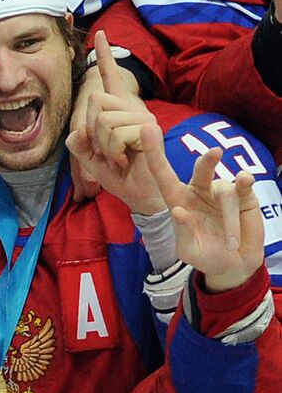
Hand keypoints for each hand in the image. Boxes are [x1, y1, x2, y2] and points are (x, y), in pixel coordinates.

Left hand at [66, 31, 163, 213]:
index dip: (105, 58)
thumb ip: (79, 145)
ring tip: (117, 159)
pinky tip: (125, 161)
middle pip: (95, 101)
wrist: (142, 196)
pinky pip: (115, 135)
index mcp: (119, 113)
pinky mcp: (147, 129)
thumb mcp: (91, 161)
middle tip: (106, 153)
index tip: (99, 35)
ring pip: (103, 120)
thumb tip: (76, 132)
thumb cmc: (120, 177)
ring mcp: (143, 117)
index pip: (110, 81)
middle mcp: (133, 109)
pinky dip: (112, 154)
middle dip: (92, 132)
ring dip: (103, 148)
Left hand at [141, 122, 263, 291]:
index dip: (154, 153)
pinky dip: (245, 187)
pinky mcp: (244, 194)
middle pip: (201, 168)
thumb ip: (183, 232)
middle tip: (215, 153)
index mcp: (178, 200)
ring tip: (229, 243)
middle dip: (207, 160)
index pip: (163, 174)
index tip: (146, 128)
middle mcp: (199, 191)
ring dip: (228, 219)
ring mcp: (222, 191)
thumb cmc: (204, 256)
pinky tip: (245, 185)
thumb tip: (178, 210)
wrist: (234, 264)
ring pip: (225, 190)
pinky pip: (244, 183)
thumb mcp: (189, 250)